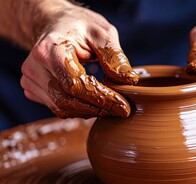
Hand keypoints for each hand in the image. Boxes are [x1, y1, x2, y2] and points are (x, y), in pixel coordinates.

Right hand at [21, 3, 137, 118]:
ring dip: (89, 111)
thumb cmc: (80, 27)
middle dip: (97, 108)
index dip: (101, 98)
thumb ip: (114, 57)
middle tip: (121, 109)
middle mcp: (34, 67)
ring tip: (110, 106)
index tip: (123, 107)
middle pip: (67, 101)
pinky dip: (79, 110)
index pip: (75, 84)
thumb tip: (129, 80)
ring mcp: (31, 80)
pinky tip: (94, 103)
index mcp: (49, 49)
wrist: (57, 26)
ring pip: (62, 108)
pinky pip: (58, 107)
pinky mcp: (34, 89)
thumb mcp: (102, 34)